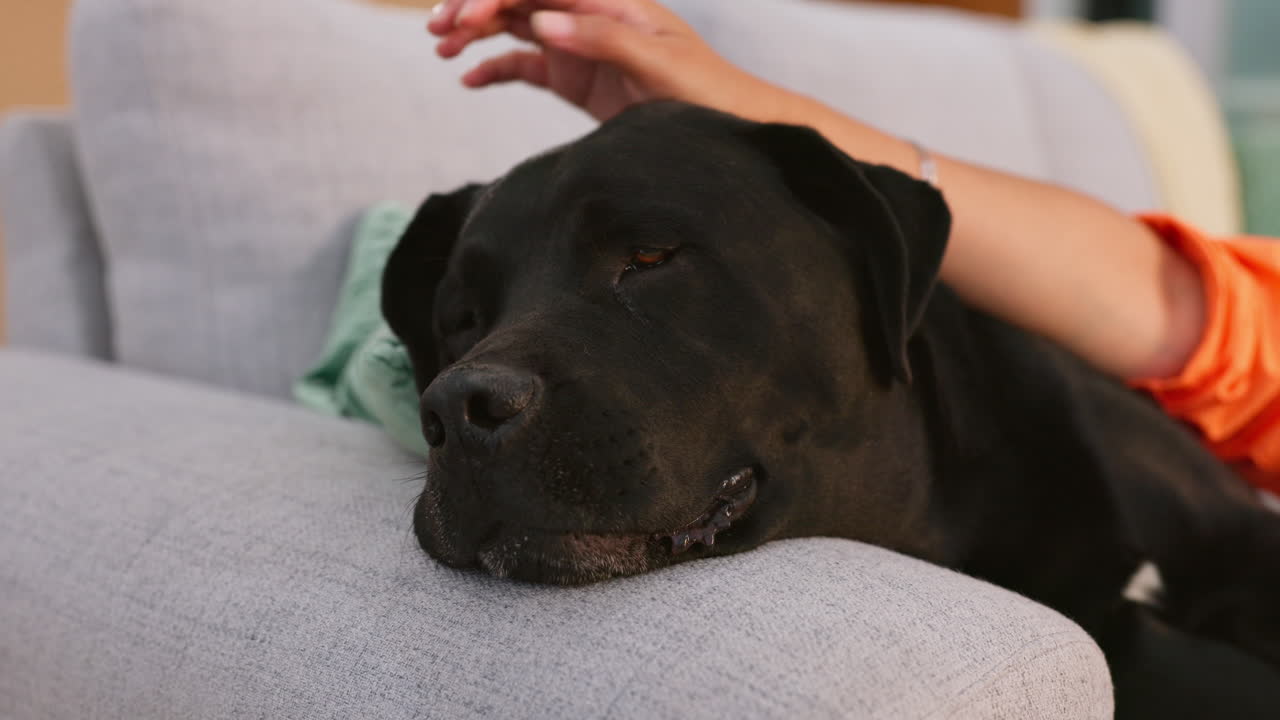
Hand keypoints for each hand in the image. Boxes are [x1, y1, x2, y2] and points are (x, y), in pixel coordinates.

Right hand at [427, 0, 785, 121]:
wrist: (726, 128)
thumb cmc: (704, 91)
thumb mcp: (659, 64)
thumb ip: (602, 39)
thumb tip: (545, 22)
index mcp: (608, 0)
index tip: (464, 14)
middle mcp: (588, 16)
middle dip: (474, 7)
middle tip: (438, 30)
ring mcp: (579, 46)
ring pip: (514, 27)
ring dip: (475, 33)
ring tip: (441, 51)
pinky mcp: (576, 80)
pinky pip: (525, 66)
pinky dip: (493, 70)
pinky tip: (467, 80)